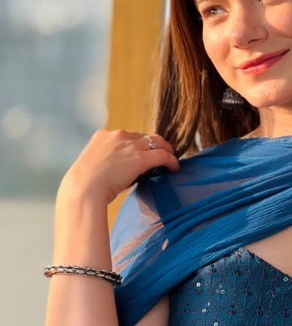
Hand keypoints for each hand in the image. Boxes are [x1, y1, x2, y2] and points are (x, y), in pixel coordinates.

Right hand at [58, 129, 179, 204]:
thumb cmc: (83, 186)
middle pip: (143, 137)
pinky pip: (162, 155)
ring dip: (166, 150)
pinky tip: (175, 168)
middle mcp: (117, 136)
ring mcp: (129, 146)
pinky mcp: (140, 158)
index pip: (127, 136)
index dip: (137, 145)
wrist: (83, 189)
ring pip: (156, 142)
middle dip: (153, 145)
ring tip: (171, 159)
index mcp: (102, 136)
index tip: (142, 153)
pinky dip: (171, 160)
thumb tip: (115, 173)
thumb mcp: (91, 167)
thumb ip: (104, 164)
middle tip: (161, 155)